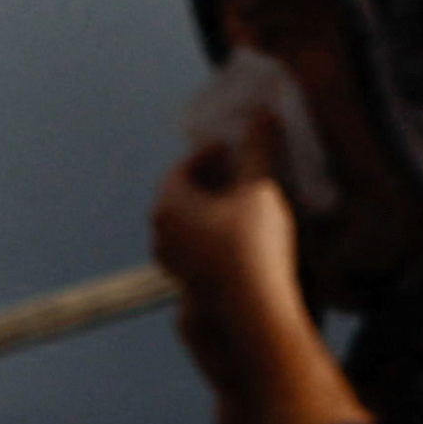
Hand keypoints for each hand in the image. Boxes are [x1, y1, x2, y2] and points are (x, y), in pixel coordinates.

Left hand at [150, 147, 304, 391]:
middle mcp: (160, 234)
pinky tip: (240, 235)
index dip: (209, 153)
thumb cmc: (252, 243)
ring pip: (188, 224)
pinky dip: (214, 234)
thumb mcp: (259, 188)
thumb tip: (262, 114)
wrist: (254, 309)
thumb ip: (258, 149)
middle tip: (237, 168)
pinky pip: (197, 248)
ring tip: (241, 201)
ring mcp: (172, 263)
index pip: (183, 166)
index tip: (233, 146)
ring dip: (211, 208)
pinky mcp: (189, 284)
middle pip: (182, 195)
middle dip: (210, 179)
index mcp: (168, 204)